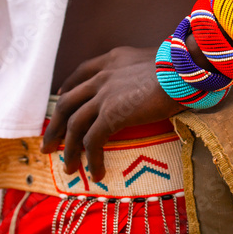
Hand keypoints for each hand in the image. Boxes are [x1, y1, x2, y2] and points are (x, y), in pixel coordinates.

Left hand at [41, 46, 185, 181]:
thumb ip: (144, 70)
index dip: (67, 89)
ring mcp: (104, 96)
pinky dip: (92, 159)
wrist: (183, 69)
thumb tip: (153, 82)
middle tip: (48, 144)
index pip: (80, 74)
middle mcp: (102, 76)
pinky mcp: (111, 114)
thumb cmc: (181, 66)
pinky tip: (96, 173)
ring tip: (67, 167)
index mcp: (112, 60)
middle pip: (67, 102)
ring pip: (74, 125)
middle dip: (55, 126)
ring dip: (68, 149)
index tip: (61, 98)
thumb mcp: (155, 60)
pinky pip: (93, 141)